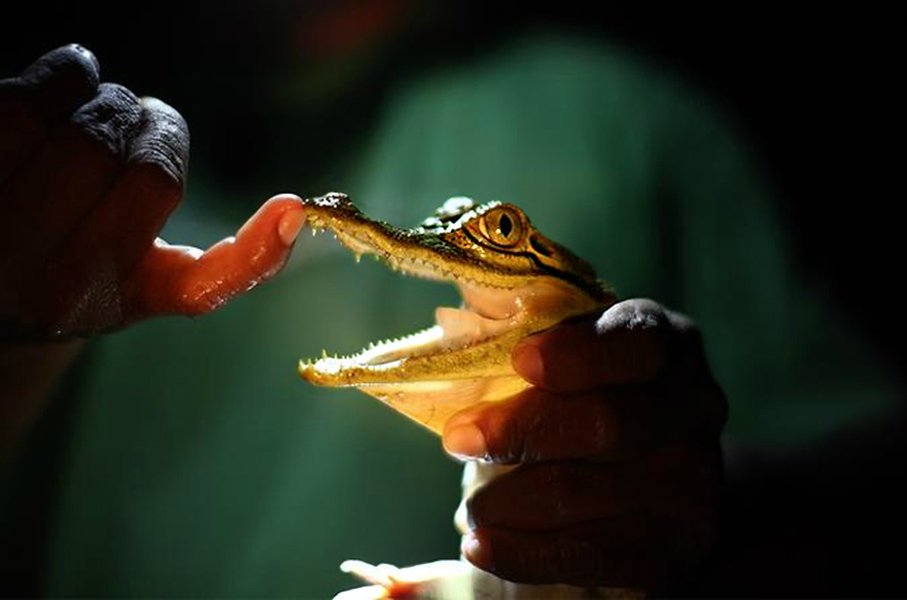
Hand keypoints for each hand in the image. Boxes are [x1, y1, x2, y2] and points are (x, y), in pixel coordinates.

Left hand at [0, 45, 305, 340]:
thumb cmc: (77, 266)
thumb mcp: (146, 282)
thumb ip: (217, 264)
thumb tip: (291, 212)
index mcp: (117, 303)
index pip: (199, 288)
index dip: (255, 253)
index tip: (292, 208)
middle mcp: (60, 287)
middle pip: (148, 173)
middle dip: (155, 126)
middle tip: (144, 116)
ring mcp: (6, 239)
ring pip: (89, 135)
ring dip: (109, 100)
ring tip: (102, 102)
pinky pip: (30, 107)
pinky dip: (63, 77)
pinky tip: (68, 80)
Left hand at [442, 299, 726, 591]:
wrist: (651, 485)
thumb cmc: (583, 400)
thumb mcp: (567, 350)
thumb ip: (523, 328)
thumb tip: (464, 318)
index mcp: (669, 344)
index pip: (637, 343)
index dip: (577, 353)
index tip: (518, 360)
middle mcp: (696, 410)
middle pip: (606, 422)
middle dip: (518, 432)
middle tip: (457, 441)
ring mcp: (693, 485)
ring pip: (583, 493)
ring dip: (506, 501)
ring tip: (471, 505)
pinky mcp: (675, 551)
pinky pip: (589, 556)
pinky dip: (523, 553)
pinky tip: (481, 546)